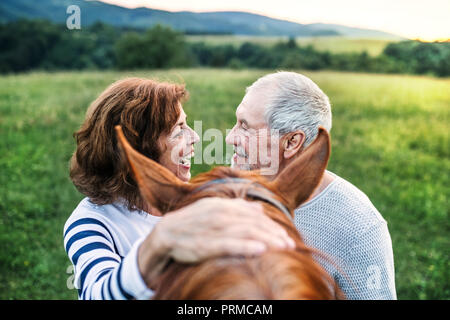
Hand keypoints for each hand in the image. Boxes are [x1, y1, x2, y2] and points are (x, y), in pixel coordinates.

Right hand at [138, 197, 294, 287]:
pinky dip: (245, 247)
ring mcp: (212, 229)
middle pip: (253, 223)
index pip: (254, 215)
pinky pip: (228, 245)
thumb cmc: (193, 222)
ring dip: (266, 240)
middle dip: (274, 234)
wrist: (166, 233)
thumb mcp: (214, 208)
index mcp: (224, 205)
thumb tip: (258, 208)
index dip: (272, 225)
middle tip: (290, 245)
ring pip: (245, 233)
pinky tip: (260, 250)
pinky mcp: (204, 245)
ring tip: (282, 247)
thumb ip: (237, 208)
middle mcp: (220, 214)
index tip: (286, 236)